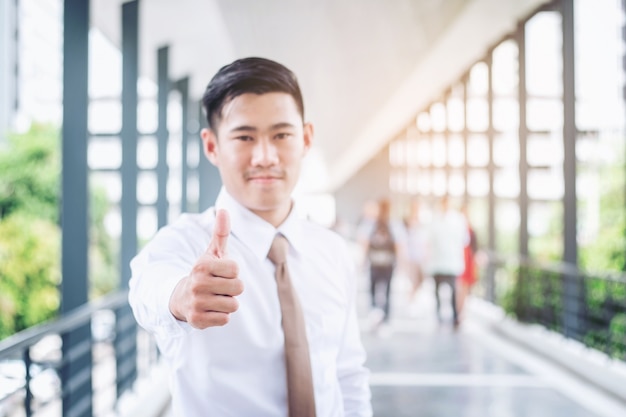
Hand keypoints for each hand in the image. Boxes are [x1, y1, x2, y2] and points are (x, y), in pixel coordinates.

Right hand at [169, 209, 243, 327]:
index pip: (236, 270)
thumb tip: (224, 210)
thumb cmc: (204, 273)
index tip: (221, 273)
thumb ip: (220, 233)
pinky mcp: (197, 320)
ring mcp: (196, 303)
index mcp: (202, 266)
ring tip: (215, 298)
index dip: (233, 272)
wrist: (181, 298)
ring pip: (233, 305)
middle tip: (219, 287)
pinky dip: (221, 316)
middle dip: (233, 288)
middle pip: (238, 288)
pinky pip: (225, 319)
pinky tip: (210, 309)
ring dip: (228, 302)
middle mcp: (197, 284)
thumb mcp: (212, 253)